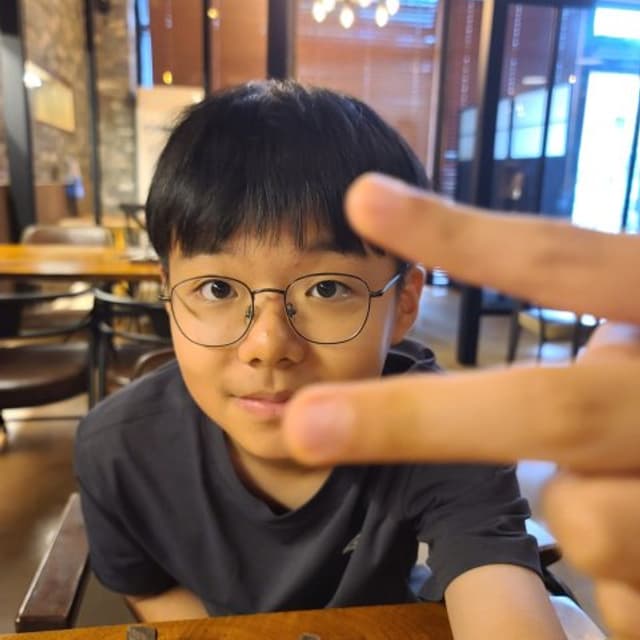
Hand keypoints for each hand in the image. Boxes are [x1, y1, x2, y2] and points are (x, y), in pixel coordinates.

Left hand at [282, 173, 639, 637]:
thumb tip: (501, 315)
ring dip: (571, 502)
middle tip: (306, 422)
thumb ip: (606, 310)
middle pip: (549, 406)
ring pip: (579, 515)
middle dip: (412, 419)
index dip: (460, 235)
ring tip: (616, 483)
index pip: (564, 260)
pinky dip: (614, 565)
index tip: (361, 198)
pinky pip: (617, 587)